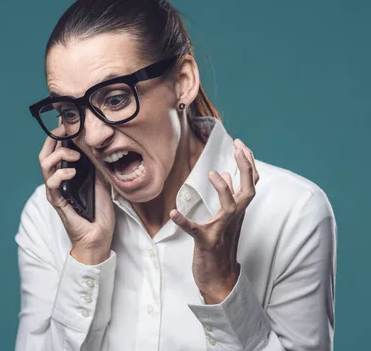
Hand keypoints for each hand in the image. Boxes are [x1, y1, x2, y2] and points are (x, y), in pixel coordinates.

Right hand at [39, 126, 114, 264]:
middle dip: (53, 138)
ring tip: (75, 155)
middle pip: (44, 154)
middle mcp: (56, 182)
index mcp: (65, 175)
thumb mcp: (101, 182)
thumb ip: (96, 166)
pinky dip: (60, 174)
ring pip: (44, 165)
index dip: (59, 135)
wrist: (99, 238)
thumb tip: (98, 147)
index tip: (68, 122)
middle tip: (65, 130)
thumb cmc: (99, 213)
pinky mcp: (58, 203)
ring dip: (59, 154)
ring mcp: (55, 192)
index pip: (55, 150)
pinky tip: (72, 172)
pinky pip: (52, 185)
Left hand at [169, 139, 258, 303]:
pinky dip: (185, 222)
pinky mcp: (206, 244)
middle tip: (238, 147)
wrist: (219, 278)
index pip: (250, 184)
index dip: (249, 163)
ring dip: (223, 190)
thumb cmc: (220, 246)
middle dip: (246, 168)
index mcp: (237, 212)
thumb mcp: (225, 219)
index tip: (240, 144)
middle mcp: (233, 219)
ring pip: (231, 208)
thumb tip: (228, 174)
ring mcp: (221, 231)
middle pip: (249, 191)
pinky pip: (196, 231)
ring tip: (212, 173)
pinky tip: (173, 213)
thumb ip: (228, 196)